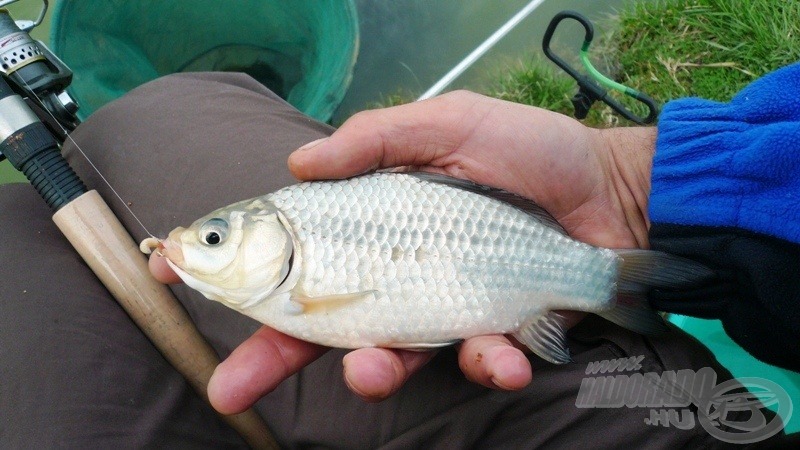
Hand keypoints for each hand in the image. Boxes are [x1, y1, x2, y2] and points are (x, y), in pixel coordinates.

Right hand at [150, 90, 655, 412]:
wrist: (611, 192)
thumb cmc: (529, 149)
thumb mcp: (447, 124)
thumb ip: (375, 140)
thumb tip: (298, 161)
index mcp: (375, 221)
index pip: (292, 248)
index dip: (237, 267)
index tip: (178, 273)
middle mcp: (398, 270)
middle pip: (320, 322)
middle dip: (270, 357)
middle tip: (229, 389)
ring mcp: (441, 307)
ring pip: (388, 355)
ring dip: (376, 371)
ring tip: (379, 369)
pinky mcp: (490, 334)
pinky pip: (472, 363)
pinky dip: (483, 361)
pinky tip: (501, 350)